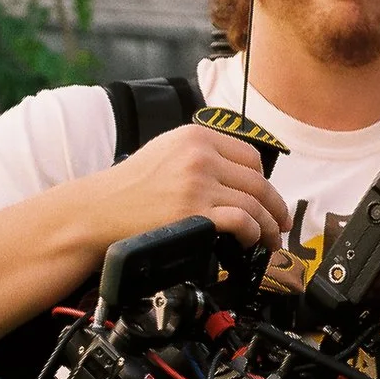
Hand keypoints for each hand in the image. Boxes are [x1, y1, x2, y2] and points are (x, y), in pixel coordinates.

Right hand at [94, 124, 288, 251]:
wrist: (99, 209)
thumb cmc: (130, 185)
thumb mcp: (167, 151)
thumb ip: (203, 155)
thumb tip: (239, 177)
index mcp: (197, 136)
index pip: (250, 157)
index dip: (265, 182)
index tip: (269, 198)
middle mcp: (201, 155)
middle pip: (258, 181)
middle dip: (275, 207)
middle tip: (281, 224)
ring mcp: (198, 183)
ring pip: (254, 203)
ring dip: (268, 226)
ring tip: (269, 240)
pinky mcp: (194, 213)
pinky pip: (241, 221)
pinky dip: (252, 233)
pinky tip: (250, 242)